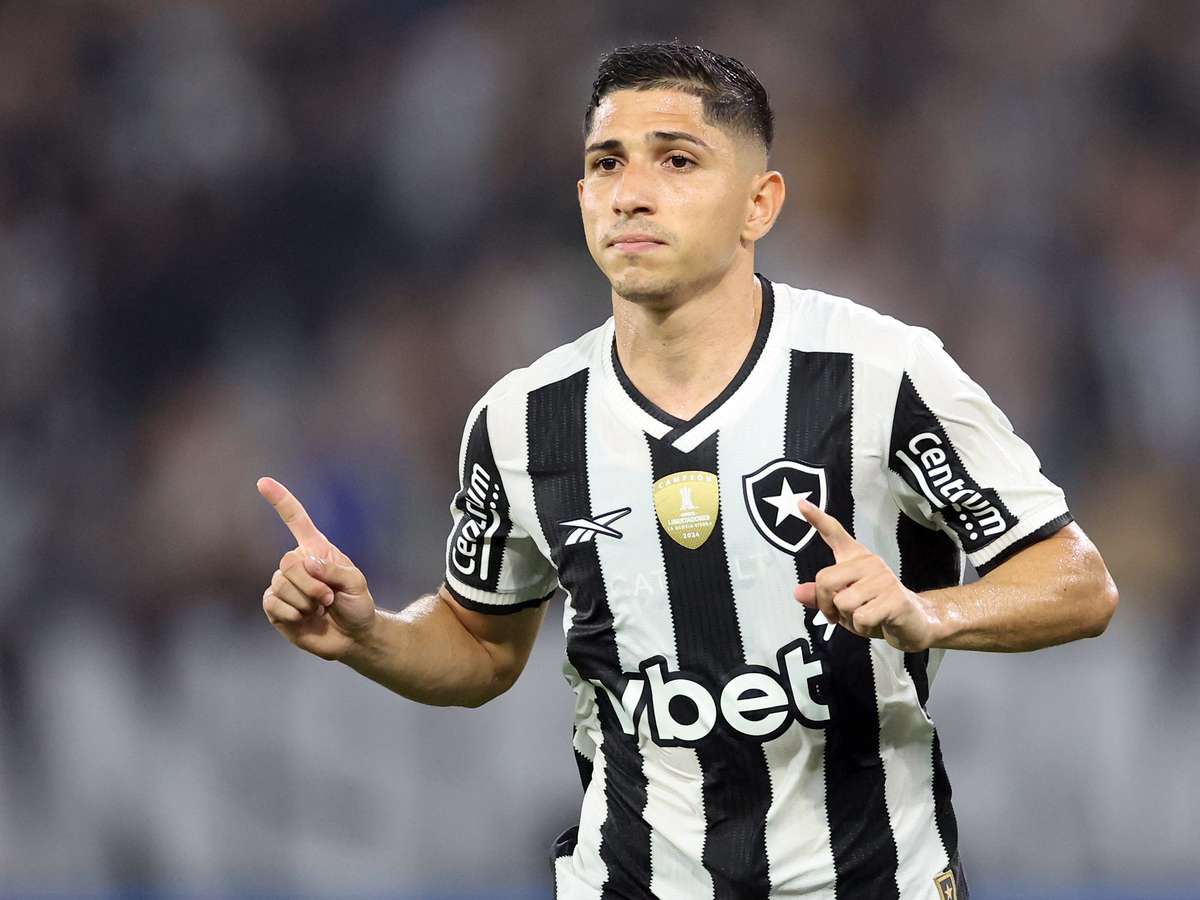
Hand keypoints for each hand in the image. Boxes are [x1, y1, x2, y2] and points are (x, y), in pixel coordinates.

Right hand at [257, 476, 375, 660]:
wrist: (352, 637)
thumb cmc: (357, 605)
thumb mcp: (356, 583)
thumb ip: (334, 569)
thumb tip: (305, 562)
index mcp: (316, 550)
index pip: (296, 520)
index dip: (281, 500)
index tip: (263, 482)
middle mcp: (297, 564)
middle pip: (287, 562)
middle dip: (311, 584)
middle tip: (329, 598)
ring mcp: (284, 585)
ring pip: (281, 585)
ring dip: (306, 601)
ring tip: (320, 608)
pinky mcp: (275, 607)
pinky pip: (273, 603)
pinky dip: (293, 613)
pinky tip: (304, 618)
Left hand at [793, 499, 938, 651]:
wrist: (914, 623)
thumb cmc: (876, 611)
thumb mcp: (843, 606)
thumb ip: (821, 597)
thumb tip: (798, 592)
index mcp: (855, 559)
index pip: (834, 533)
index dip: (817, 519)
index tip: (800, 503)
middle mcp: (869, 562)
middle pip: (826, 580)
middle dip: (826, 605)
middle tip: (838, 616)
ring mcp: (883, 578)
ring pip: (843, 602)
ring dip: (848, 619)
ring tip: (865, 616)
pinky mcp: (894, 598)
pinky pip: (860, 617)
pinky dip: (862, 627)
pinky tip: (876, 622)